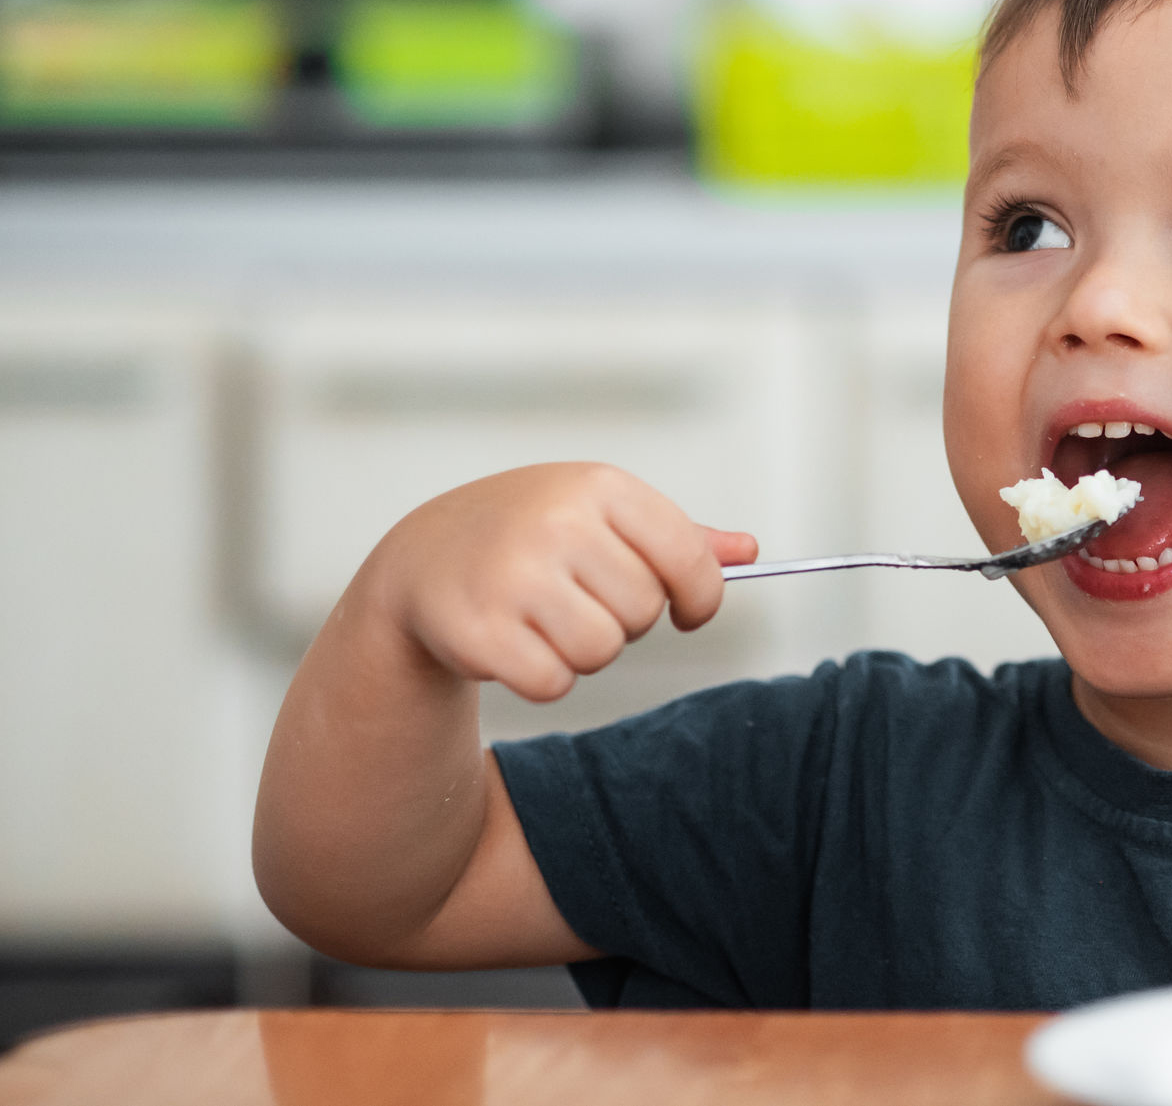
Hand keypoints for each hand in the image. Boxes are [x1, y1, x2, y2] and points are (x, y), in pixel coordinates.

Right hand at [360, 463, 758, 701]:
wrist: (422, 559)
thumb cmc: (531, 535)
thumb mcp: (600, 514)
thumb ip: (677, 537)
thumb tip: (748, 552)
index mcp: (600, 487)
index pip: (690, 560)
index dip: (701, 598)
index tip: (689, 612)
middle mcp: (558, 523)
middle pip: (644, 611)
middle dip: (621, 620)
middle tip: (579, 601)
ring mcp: (514, 575)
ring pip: (601, 651)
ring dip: (583, 652)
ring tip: (545, 619)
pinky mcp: (478, 630)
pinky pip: (554, 684)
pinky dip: (543, 678)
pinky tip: (514, 644)